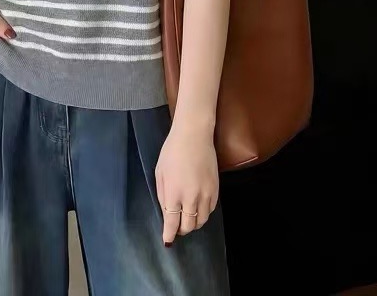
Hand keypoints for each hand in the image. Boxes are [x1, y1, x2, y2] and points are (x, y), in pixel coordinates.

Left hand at [155, 123, 218, 245]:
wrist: (194, 135)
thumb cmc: (172, 151)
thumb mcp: (160, 173)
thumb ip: (163, 196)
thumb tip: (167, 213)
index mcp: (174, 194)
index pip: (172, 223)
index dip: (169, 235)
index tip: (167, 241)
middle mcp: (191, 198)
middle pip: (189, 226)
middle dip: (181, 230)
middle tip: (176, 227)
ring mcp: (206, 194)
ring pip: (202, 221)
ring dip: (193, 223)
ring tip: (187, 218)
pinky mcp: (216, 189)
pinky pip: (210, 210)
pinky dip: (203, 213)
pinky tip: (198, 207)